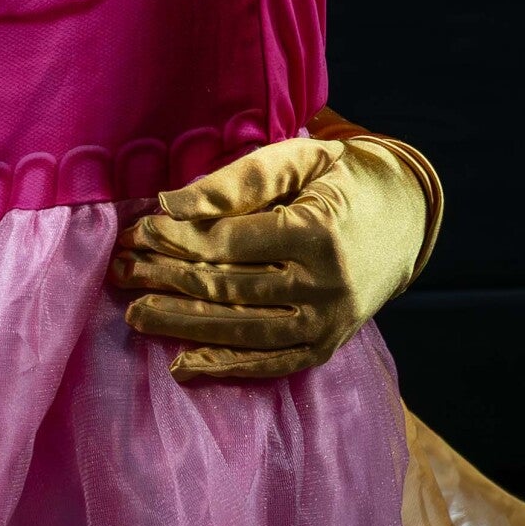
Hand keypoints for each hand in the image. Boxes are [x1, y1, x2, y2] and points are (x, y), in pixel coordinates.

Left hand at [111, 131, 437, 383]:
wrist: (404, 219)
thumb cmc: (340, 179)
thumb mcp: (298, 159)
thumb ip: (237, 179)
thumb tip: (172, 204)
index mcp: (319, 233)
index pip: (229, 243)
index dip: (178, 238)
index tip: (138, 230)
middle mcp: (326, 285)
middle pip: (229, 286)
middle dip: (167, 278)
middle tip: (120, 270)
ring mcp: (328, 323)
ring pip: (241, 329)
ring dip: (181, 324)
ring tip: (133, 312)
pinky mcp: (326, 346)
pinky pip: (269, 362)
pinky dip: (225, 366)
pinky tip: (182, 365)